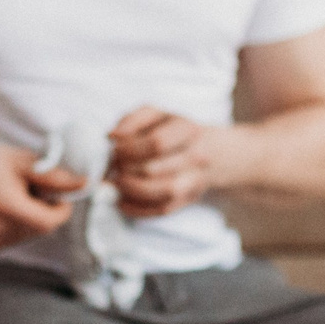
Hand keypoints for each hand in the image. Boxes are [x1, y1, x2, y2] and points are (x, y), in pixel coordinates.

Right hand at [0, 143, 79, 250]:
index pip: (48, 222)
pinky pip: (15, 239)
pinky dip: (17, 226)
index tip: (58, 196)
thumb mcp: (22, 162)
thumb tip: (84, 184)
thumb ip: (53, 177)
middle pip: (40, 229)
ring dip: (30, 219)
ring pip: (29, 235)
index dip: (61, 211)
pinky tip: (1, 210)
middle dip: (44, 211)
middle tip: (29, 190)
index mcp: (3, 205)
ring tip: (12, 198)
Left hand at [106, 108, 229, 217]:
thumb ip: (132, 120)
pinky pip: (162, 210)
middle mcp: (196, 157)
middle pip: (154, 170)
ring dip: (130, 191)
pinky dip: (137, 209)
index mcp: (187, 130)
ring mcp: (195, 181)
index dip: (129, 149)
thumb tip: (112, 137)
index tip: (113, 149)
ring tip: (115, 183)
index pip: (157, 143)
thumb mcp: (156, 114)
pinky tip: (121, 201)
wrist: (212, 151)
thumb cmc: (174, 130)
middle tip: (112, 168)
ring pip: (160, 193)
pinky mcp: (188, 199)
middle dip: (125, 170)